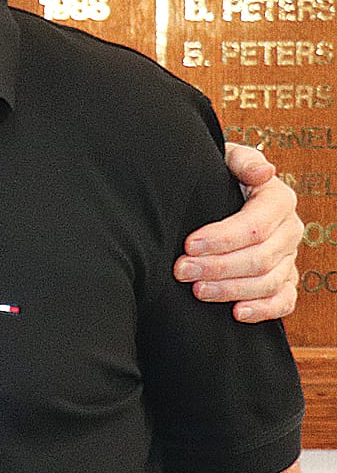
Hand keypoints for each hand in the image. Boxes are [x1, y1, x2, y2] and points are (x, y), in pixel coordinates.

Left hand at [174, 142, 300, 321]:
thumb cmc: (217, 176)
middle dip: (218, 267)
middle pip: (260, 257)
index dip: (222, 238)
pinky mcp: (284, 280)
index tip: (188, 245)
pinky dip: (264, 310)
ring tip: (197, 290)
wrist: (215, 195)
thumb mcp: (226, 159)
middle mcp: (289, 230)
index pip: (255, 225)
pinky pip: (284, 301)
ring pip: (268, 282)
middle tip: (182, 270)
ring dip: (232, 290)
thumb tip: (263, 172)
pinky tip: (238, 313)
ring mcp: (289, 257)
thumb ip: (241, 160)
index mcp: (278, 200)